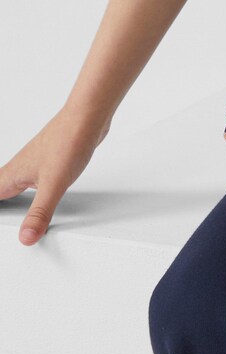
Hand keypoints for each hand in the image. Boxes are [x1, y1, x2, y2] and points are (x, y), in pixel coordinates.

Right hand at [0, 108, 109, 244]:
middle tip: (6, 214)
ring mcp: (35, 161)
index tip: (3, 222)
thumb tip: (26, 236)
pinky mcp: (50, 158)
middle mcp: (20, 167)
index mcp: (14, 174)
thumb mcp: (54, 185)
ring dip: (10, 195)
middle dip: (1, 203)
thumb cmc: (70, 140)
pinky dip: (29, 187)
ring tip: (9, 207)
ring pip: (14, 181)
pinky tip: (37, 189)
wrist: (89, 116)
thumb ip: (39, 213)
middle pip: (0, 188)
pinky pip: (32, 176)